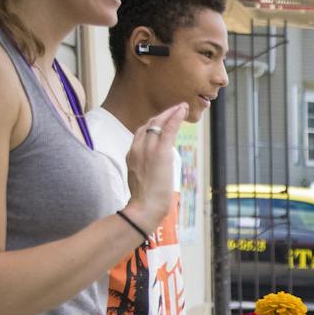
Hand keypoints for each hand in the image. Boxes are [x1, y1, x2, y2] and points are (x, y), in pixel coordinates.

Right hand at [124, 103, 186, 228]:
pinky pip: (168, 129)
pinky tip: (182, 110)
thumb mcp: (140, 180)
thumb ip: (145, 169)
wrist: (144, 207)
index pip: (141, 134)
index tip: (162, 121)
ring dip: (170, 113)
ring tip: (181, 107)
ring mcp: (147, 149)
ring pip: (158, 123)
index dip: (152, 125)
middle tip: (175, 109)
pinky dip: (175, 117)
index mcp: (131, 155)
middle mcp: (136, 148)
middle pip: (148, 125)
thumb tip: (156, 169)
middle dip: (162, 115)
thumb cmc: (145, 201)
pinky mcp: (160, 153)